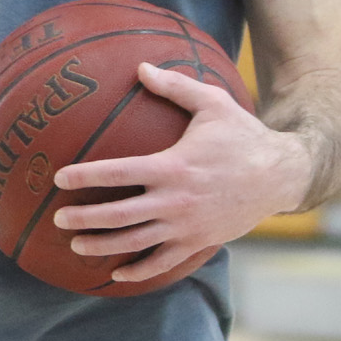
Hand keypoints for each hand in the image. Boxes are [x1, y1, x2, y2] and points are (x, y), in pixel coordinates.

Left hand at [51, 62, 312, 284]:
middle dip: (85, 218)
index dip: (85, 176)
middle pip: (119, 215)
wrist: (282, 175)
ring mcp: (187, 226)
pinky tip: (117, 274)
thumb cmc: (243, 135)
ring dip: (103, 246)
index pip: (118, 173)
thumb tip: (140, 66)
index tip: (59, 177)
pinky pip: (163, 261)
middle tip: (58, 217)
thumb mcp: (212, 103)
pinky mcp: (199, 242)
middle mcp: (176, 200)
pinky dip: (139, 270)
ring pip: (136, 243)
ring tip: (76, 245)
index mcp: (172, 167)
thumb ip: (174, 86)